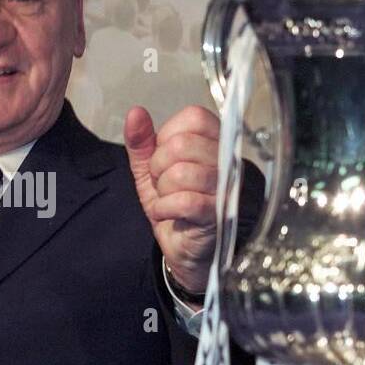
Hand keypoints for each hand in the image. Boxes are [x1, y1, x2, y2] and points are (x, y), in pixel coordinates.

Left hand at [125, 105, 218, 295]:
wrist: (188, 252)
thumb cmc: (177, 208)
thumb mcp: (152, 172)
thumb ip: (142, 142)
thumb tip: (135, 113)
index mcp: (217, 142)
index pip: (194, 117)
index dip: (169, 136)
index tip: (167, 159)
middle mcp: (229, 161)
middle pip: (182, 144)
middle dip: (159, 167)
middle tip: (164, 184)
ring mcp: (228, 188)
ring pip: (181, 173)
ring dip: (163, 191)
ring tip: (169, 200)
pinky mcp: (219, 215)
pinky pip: (185, 202)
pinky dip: (165, 208)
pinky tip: (167, 214)